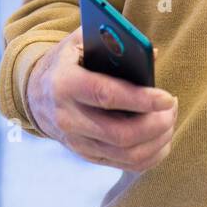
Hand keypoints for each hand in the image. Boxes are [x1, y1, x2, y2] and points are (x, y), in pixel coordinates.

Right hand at [25, 29, 176, 172]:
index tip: (167, 97)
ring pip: (126, 154)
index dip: (140, 99)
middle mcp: (68, 118)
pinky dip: (151, 156)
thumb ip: (112, 42)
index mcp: (65, 84)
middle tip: (172, 107)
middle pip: (120, 134)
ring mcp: (76, 142)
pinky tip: (162, 138)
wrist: (34, 93)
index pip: (106, 96)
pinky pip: (125, 165)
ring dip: (157, 140)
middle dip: (155, 124)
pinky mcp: (86, 155)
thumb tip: (152, 55)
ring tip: (170, 119)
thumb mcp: (80, 42)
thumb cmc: (67, 61)